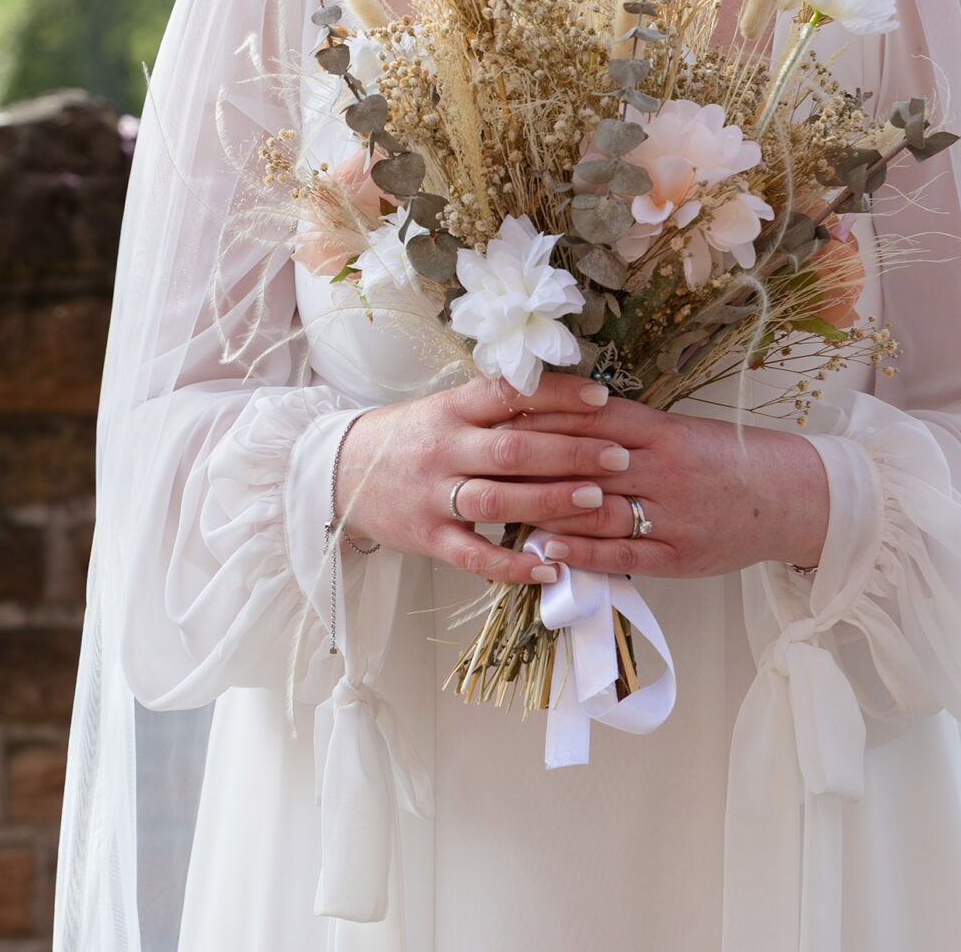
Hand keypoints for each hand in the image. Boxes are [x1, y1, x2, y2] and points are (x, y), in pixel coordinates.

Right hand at [334, 372, 635, 587]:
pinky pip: (474, 556)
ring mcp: (434, 496)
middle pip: (512, 450)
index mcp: (452, 409)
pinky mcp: (428, 539)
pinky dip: (513, 565)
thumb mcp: (447, 408)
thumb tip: (567, 397)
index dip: (557, 394)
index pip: (509, 394)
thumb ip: (496, 408)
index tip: (602, 397)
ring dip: (550, 501)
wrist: (343, 473)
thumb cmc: (412, 436)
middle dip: (570, 453)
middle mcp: (444, 448)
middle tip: (618, 456)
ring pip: (498, 500)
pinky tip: (551, 567)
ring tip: (597, 501)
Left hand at [457, 396, 830, 580]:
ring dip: (546, 508)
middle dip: (531, 462)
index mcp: (660, 431)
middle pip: (584, 461)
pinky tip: (545, 548)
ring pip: (597, 509)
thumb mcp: (676, 431)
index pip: (590, 418)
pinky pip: (622, 553)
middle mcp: (661, 468)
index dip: (542, 417)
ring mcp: (670, 513)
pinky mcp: (677, 555)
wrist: (783, 495)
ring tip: (499, 507)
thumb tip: (563, 420)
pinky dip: (581, 551)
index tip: (498, 416)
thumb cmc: (722, 458)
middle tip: (483, 461)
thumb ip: (626, 428)